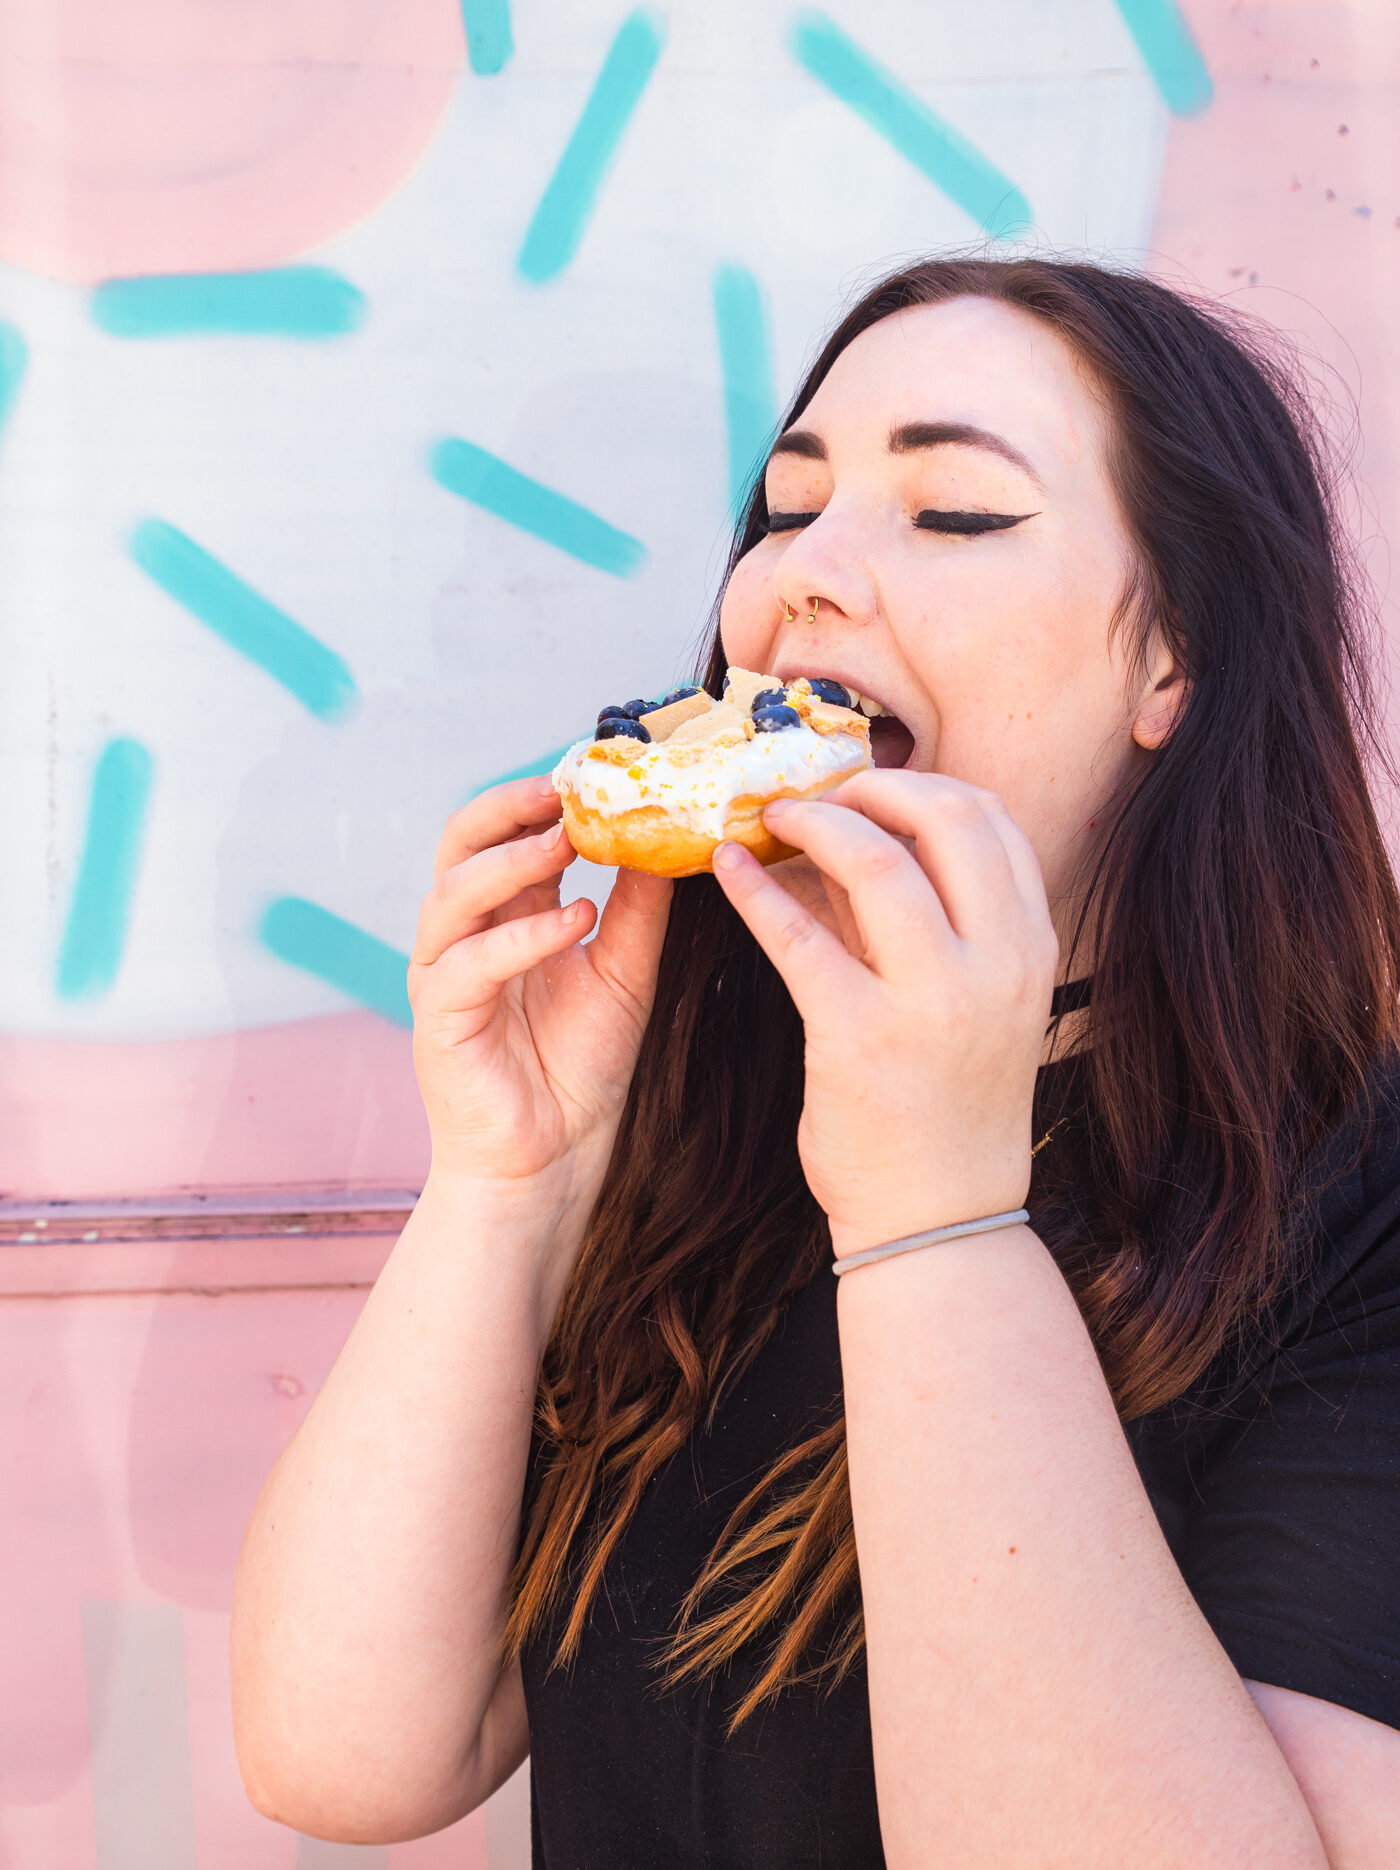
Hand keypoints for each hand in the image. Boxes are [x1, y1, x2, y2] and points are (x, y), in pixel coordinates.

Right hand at [409, 776, 671, 1225]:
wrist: (552, 1161)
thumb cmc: (579, 1068)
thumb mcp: (624, 972)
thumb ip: (638, 910)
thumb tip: (670, 839)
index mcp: (505, 915)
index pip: (507, 833)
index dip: (542, 797)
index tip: (597, 771)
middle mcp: (465, 934)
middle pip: (460, 844)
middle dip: (507, 807)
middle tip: (564, 789)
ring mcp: (444, 974)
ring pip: (452, 893)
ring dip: (509, 861)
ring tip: (566, 841)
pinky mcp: (440, 1020)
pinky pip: (468, 963)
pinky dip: (520, 937)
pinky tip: (572, 922)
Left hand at [710, 772, 1056, 1256]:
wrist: (939, 1216)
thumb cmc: (948, 1106)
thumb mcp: (972, 1003)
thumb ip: (926, 922)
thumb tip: (843, 842)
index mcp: (1031, 947)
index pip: (990, 818)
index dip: (921, 784)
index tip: (868, 787)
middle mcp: (997, 963)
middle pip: (944, 815)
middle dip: (871, 787)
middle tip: (816, 795)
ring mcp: (934, 999)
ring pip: (875, 859)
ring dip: (812, 821)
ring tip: (770, 821)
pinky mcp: (859, 1035)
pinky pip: (798, 935)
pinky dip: (755, 890)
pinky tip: (727, 871)